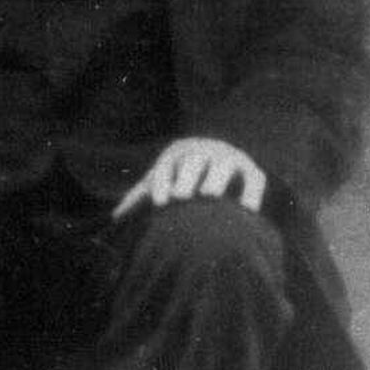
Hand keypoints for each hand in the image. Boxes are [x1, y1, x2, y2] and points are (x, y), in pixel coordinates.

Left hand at [112, 137, 266, 220]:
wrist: (219, 151)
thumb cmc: (179, 173)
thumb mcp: (161, 177)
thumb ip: (140, 196)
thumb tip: (115, 218)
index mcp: (177, 154)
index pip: (167, 166)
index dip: (162, 182)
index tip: (161, 203)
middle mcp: (203, 152)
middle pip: (194, 161)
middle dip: (187, 177)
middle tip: (182, 197)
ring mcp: (228, 159)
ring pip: (223, 165)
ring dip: (215, 179)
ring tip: (209, 197)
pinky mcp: (252, 171)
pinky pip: (254, 180)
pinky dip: (251, 194)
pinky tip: (245, 213)